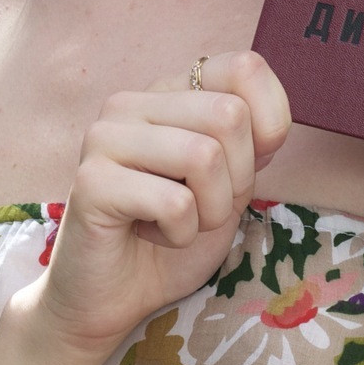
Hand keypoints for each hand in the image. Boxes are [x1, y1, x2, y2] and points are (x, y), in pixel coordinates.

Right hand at [14, 50, 290, 363]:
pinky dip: (180, 233)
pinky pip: (175, 203)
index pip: (244, 68)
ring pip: (205, 156)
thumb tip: (271, 123)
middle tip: (203, 206)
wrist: (112, 296)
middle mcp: (131, 103)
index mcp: (167, 93)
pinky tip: (150, 234)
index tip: (249, 165)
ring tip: (178, 222)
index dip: (271, 122)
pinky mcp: (92, 182)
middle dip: (237, 179)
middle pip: (230, 116)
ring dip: (209, 210)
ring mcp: (105, 137)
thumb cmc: (173, 235)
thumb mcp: (229, 182)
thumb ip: (250, 142)